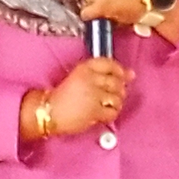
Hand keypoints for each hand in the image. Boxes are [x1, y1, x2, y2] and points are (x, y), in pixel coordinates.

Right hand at [20, 57, 134, 139]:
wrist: (48, 111)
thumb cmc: (62, 96)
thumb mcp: (78, 77)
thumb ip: (100, 74)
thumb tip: (131, 74)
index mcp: (85, 68)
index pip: (110, 64)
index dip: (120, 70)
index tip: (125, 75)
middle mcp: (90, 79)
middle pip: (117, 82)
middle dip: (119, 90)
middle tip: (113, 95)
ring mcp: (93, 94)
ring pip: (117, 97)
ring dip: (116, 103)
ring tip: (107, 105)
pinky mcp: (93, 110)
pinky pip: (112, 112)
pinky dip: (111, 114)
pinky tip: (104, 114)